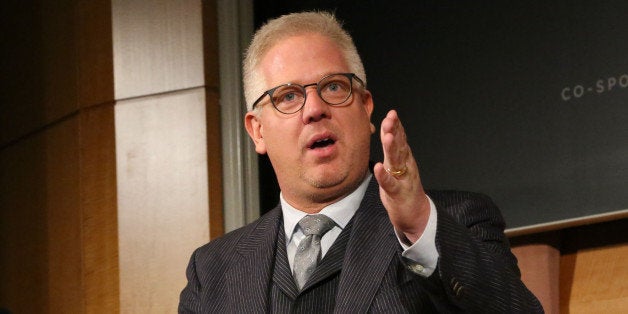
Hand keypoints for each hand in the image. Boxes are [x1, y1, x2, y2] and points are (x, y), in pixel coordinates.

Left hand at [373, 110, 430, 243]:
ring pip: (396, 162)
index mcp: (404, 159)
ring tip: (388, 136)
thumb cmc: (404, 189)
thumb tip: (389, 131)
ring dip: (392, 149)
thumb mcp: (398, 167)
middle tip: (391, 117)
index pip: (400, 140)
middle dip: (395, 131)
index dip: (396, 126)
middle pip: (399, 146)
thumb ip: (394, 150)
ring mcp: (403, 180)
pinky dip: (384, 176)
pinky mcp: (398, 194)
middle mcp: (405, 167)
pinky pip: (390, 184)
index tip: (392, 113)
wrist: (416, 215)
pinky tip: (378, 168)